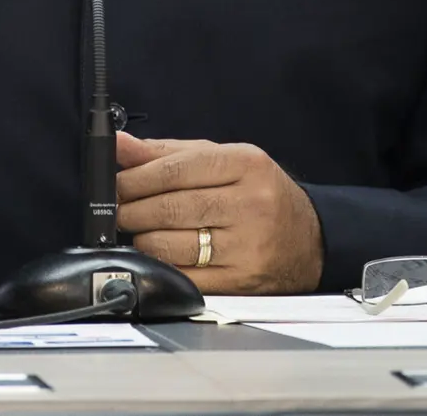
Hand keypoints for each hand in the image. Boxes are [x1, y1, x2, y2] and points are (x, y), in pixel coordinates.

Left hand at [116, 132, 324, 292]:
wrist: (310, 239)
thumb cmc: (260, 193)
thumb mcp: (223, 160)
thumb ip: (168, 152)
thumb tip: (120, 144)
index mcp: (245, 165)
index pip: (175, 169)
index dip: (135, 178)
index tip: (115, 183)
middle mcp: (251, 204)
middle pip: (170, 208)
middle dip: (131, 209)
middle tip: (118, 209)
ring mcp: (248, 246)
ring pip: (172, 245)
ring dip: (143, 240)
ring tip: (139, 231)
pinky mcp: (242, 281)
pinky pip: (185, 276)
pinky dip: (162, 266)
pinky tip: (159, 255)